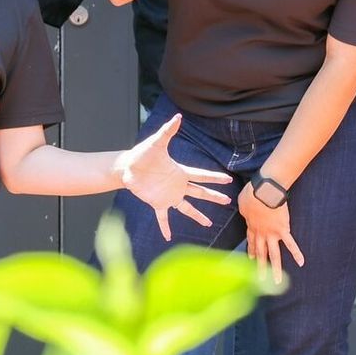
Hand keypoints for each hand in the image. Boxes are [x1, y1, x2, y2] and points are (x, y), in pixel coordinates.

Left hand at [118, 115, 233, 240]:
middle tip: (227, 201)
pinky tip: (168, 237)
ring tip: (209, 224)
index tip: (228, 180)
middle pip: (200, 193)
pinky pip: (163, 217)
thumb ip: (168, 131)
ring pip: (187, 208)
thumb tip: (178, 117)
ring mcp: (169, 196)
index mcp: (180, 172)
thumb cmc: (142, 154)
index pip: (202, 175)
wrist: (127, 167)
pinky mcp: (157, 203)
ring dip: (198, 215)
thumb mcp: (156, 143)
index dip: (215, 178)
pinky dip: (165, 227)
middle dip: (214, 197)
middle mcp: (178, 185)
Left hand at [238, 182, 302, 287]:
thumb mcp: (243, 202)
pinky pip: (291, 244)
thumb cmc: (252, 193)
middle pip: (261, 253)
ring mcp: (272, 234)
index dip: (251, 251)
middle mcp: (261, 234)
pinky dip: (296, 253)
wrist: (264, 191)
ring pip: (274, 254)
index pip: (251, 241)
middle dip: (260, 266)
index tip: (251, 258)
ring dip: (275, 269)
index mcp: (251, 226)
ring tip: (277, 281)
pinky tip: (301, 262)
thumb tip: (247, 210)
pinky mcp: (283, 230)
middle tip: (259, 279)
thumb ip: (245, 209)